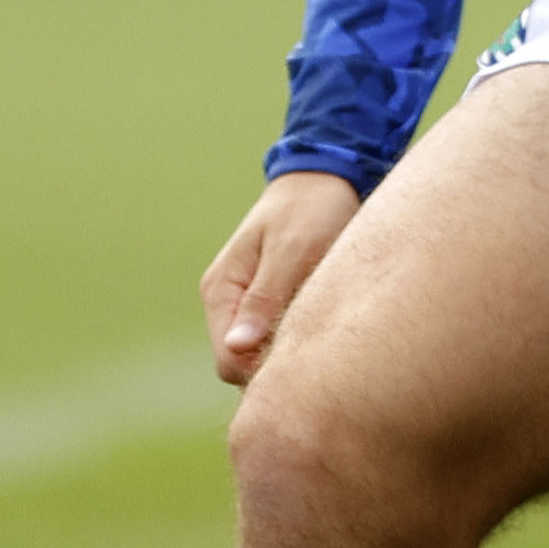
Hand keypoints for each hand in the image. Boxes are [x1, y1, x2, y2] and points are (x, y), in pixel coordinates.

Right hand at [203, 170, 363, 385]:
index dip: (264, 369)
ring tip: (326, 322)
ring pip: (261, 356)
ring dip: (292, 350)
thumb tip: (236, 347)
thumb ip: (265, 298)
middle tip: (323, 338)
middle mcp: (227, 303)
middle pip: (243, 366)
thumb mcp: (292, 250)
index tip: (307, 352)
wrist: (326, 178)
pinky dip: (301, 337)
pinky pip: (279, 339)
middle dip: (278, 364)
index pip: (229, 361)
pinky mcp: (270, 305)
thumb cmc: (311, 209)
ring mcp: (247, 305)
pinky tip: (326, 319)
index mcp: (222, 290)